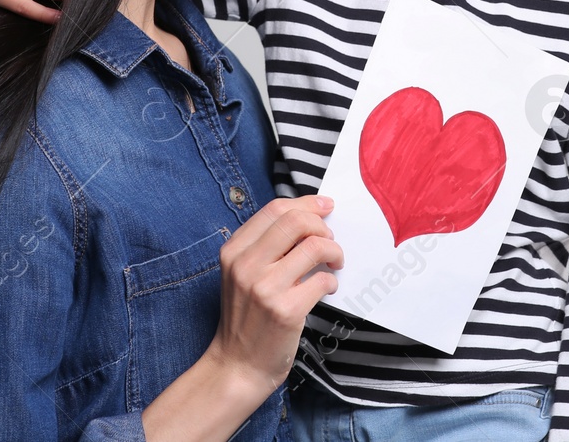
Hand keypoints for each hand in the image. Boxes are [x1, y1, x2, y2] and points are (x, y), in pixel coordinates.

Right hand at [208, 196, 343, 394]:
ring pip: (314, 246)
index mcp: (233, 251)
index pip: (275, 209)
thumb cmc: (246, 317)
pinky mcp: (286, 311)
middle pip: (296, 221)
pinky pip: (322, 280)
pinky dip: (332, 281)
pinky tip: (327, 288)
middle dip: (322, 225)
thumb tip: (309, 217)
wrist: (237, 365)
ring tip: (334, 262)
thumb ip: (266, 246)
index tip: (325, 207)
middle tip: (330, 239)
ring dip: (334, 251)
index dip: (306, 203)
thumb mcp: (241, 274)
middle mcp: (246, 265)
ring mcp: (265, 288)